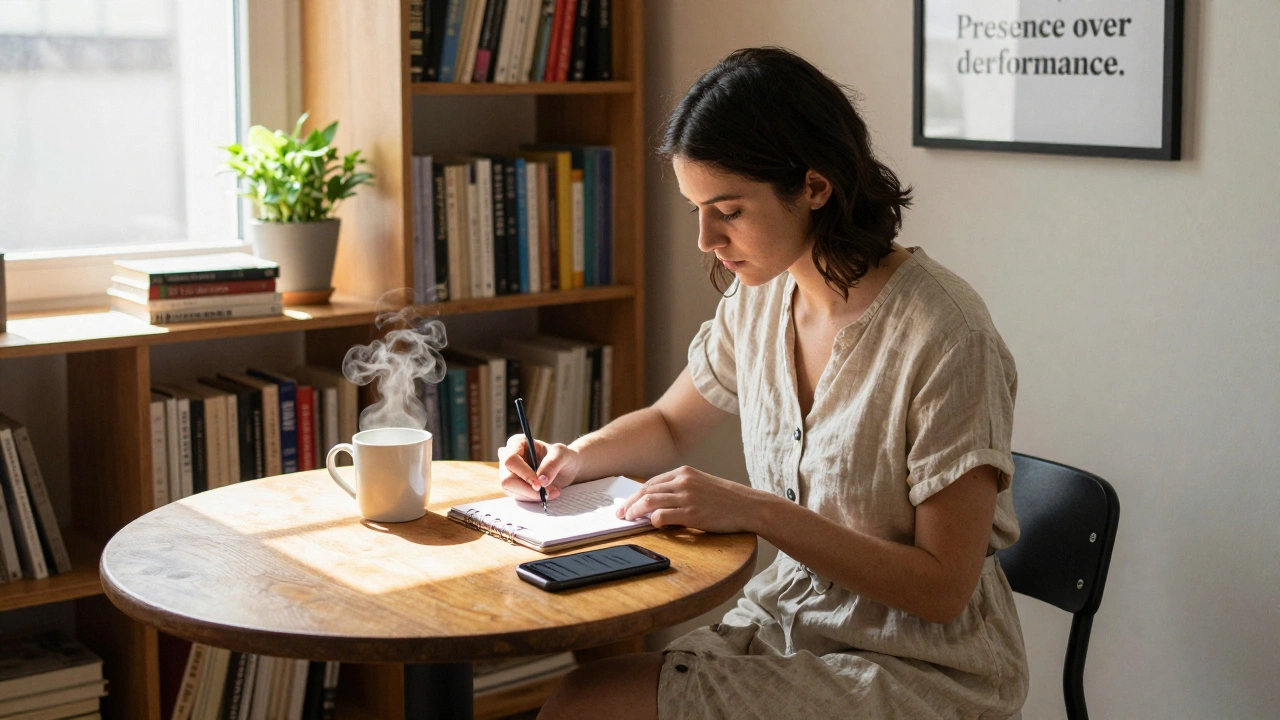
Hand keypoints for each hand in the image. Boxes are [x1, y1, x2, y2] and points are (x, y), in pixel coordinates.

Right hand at [497, 434, 581, 501]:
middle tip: (547, 493)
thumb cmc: (563, 457)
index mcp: (517, 444)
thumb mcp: (562, 455)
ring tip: (553, 491)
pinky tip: (547, 493)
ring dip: (534, 495)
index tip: (539, 484)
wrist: (567, 469)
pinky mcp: (514, 487)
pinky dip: (534, 498)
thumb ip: (552, 464)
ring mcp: (509, 474)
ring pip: (512, 490)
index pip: (511, 460)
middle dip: (528, 489)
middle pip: (507, 479)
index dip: (523, 474)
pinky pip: (519, 497)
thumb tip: (541, 481)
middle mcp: (509, 458)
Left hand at [616, 465, 762, 533]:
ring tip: (629, 520)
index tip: (626, 505)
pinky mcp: (692, 513)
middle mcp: (683, 481)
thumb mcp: (701, 485)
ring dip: (635, 512)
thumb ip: (681, 489)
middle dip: (629, 504)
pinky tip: (651, 524)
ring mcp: (687, 497)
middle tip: (620, 515)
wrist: (748, 506)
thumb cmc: (726, 498)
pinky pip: (663, 516)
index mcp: (684, 472)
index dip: (635, 495)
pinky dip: (653, 520)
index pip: (651, 483)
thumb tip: (658, 502)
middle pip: (646, 491)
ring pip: (650, 501)